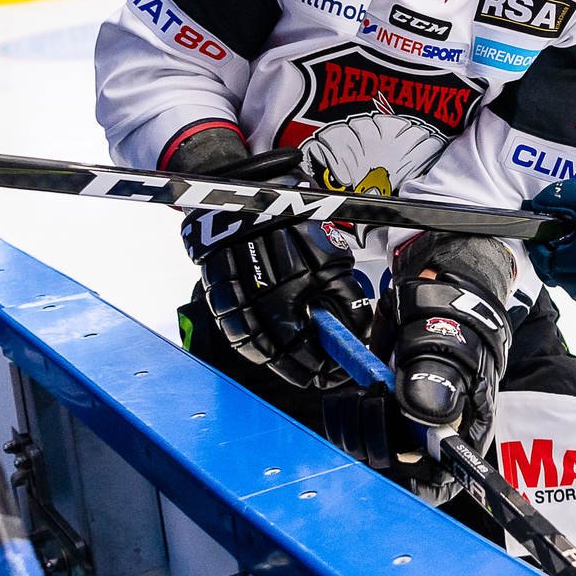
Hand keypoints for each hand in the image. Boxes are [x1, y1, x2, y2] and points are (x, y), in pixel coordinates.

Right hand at [180, 150, 372, 388]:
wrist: (252, 201)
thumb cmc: (297, 228)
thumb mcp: (333, 262)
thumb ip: (345, 301)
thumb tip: (357, 333)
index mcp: (287, 297)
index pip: (307, 350)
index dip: (326, 366)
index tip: (339, 372)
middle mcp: (256, 305)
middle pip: (279, 356)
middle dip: (305, 369)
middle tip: (324, 374)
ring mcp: (232, 303)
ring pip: (255, 349)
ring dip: (281, 364)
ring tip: (303, 367)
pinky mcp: (218, 297)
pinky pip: (235, 334)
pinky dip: (256, 348)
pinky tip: (273, 352)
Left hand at [332, 271, 509, 503]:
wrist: (437, 296)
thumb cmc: (455, 323)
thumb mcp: (451, 345)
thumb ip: (436, 380)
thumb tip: (424, 417)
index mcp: (465, 426)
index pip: (446, 478)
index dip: (420, 486)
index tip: (393, 468)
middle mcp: (434, 435)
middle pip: (401, 469)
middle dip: (377, 442)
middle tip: (372, 402)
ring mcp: (405, 426)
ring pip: (372, 454)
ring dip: (355, 429)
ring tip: (360, 394)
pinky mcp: (381, 414)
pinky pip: (355, 436)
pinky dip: (344, 421)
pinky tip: (349, 398)